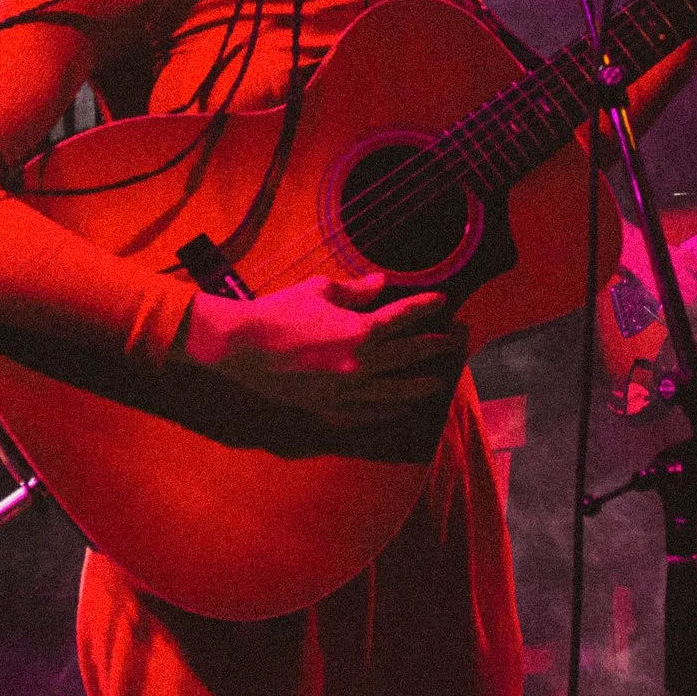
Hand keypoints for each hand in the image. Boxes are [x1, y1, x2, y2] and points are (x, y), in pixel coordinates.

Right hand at [180, 273, 467, 424]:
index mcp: (359, 330)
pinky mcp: (328, 406)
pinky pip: (366, 413)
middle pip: (408, 356)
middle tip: (454, 343)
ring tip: (437, 386)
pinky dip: (385, 412)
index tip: (442, 301)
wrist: (242, 347)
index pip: (402, 317)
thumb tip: (381, 282)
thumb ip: (355, 290)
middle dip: (434, 348)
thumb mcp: (318, 291)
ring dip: (418, 387)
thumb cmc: (278, 312)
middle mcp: (360, 364)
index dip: (425, 307)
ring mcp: (346, 390)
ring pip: (394, 392)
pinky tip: (396, 411)